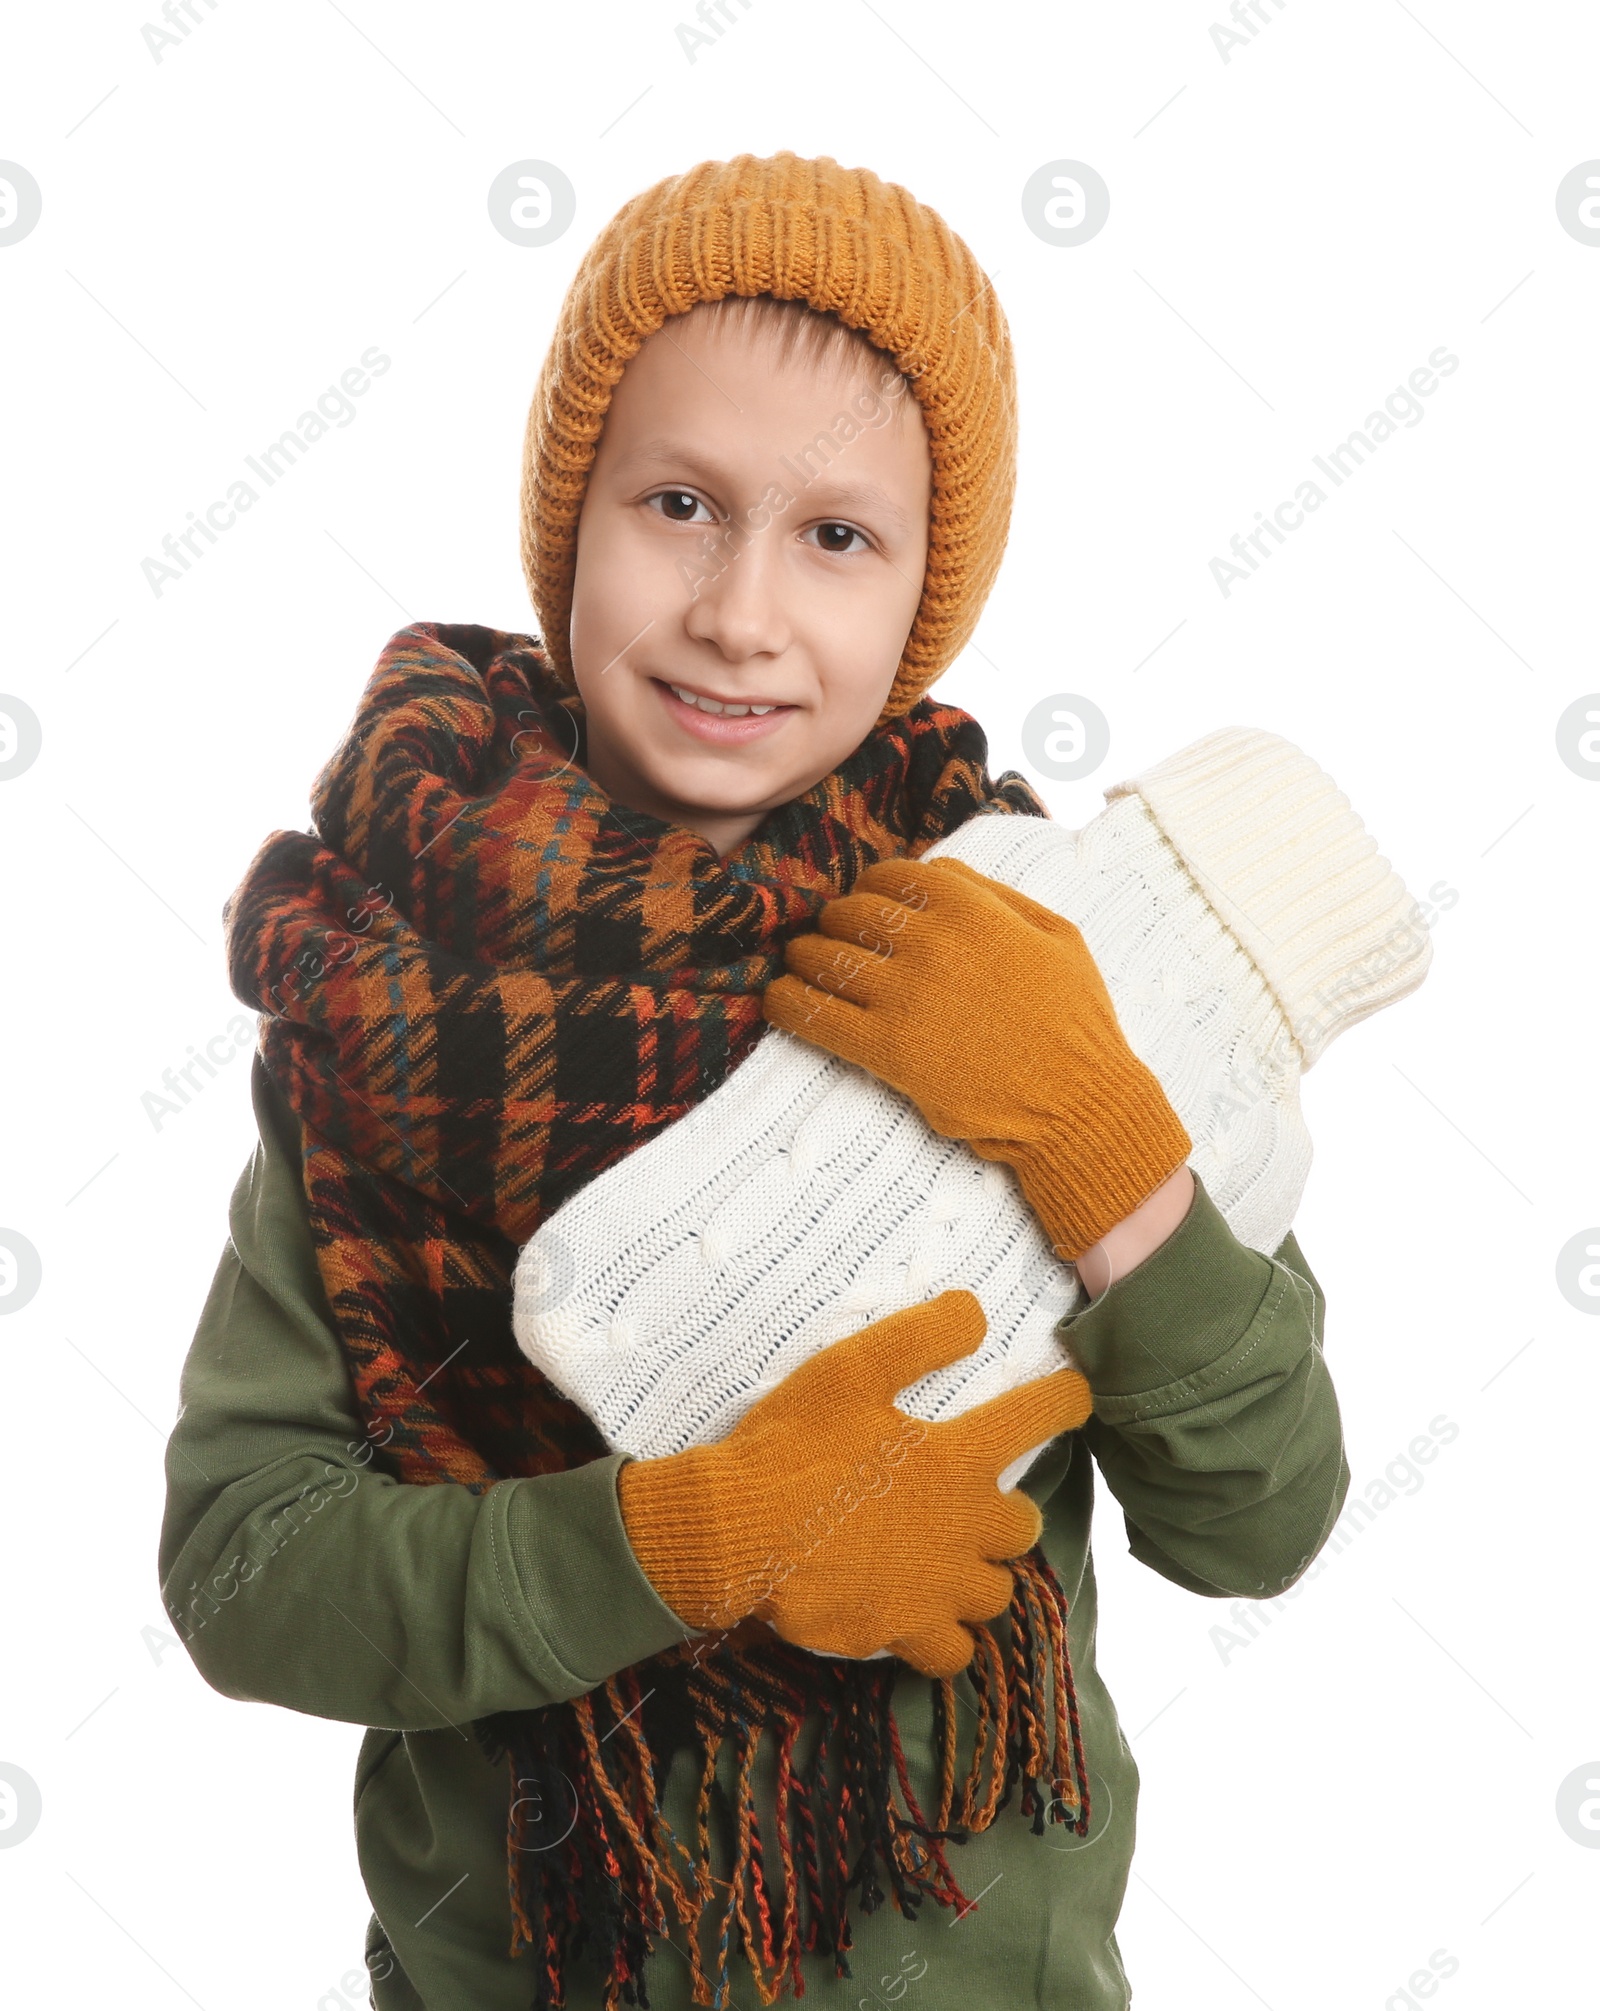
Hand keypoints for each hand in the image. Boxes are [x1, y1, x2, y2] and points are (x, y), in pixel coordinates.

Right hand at [616, 1288, 1091, 1677]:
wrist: (735, 1532)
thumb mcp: (849, 1371)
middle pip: (1023, 1525)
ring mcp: (938, 1588)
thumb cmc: (792, 1446)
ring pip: (996, 1592)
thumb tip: (975, 1312)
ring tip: (948, 1561)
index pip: (1036, 1420)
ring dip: (980, 1573)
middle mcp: (964, 1527)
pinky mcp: (904, 1632)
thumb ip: (918, 1339)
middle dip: (1006, 1511)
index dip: (1064, 1403)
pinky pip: (955, 1652)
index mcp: (957, 1458)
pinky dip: (948, 1636)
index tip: (1075, 1398)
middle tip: (970, 1500)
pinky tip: (925, 1616)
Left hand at [762, 854, 1192, 1260]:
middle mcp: (932, 943)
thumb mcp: (1057, 935)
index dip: (872, 887)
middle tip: (834, 940)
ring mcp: (904, 995)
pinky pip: (811, 1013)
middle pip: (851, 912)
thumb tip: (938, 870)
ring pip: (824, 956)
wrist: (1078, 1103)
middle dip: (836, 922)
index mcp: (973, 909)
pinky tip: (778, 999)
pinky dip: (784, 1001)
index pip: (892, 875)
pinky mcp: (885, 1048)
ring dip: (805, 957)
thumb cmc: (1075, 1021)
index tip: (868, 905)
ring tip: (802, 965)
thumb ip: (996, 896)